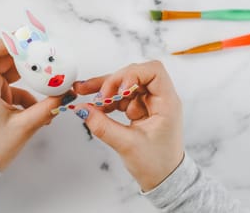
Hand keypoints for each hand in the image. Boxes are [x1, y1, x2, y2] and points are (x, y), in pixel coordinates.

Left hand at [0, 39, 70, 170]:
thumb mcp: (22, 127)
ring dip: (27, 75)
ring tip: (46, 78)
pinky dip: (26, 92)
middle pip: (1, 58)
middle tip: (44, 54)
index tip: (29, 40)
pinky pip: (11, 87)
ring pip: (8, 72)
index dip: (8, 42)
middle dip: (24, 56)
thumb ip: (46, 109)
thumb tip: (65, 95)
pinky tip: (40, 107)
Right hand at [73, 61, 183, 191]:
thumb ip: (103, 126)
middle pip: (134, 74)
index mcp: (166, 103)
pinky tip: (94, 106)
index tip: (119, 90)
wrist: (164, 179)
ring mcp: (148, 103)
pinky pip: (120, 96)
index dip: (133, 74)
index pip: (153, 71)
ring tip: (83, 91)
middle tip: (95, 94)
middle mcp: (159, 98)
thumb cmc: (157, 164)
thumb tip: (83, 109)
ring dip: (105, 88)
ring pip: (124, 84)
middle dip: (113, 81)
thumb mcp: (127, 145)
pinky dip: (107, 99)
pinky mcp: (138, 109)